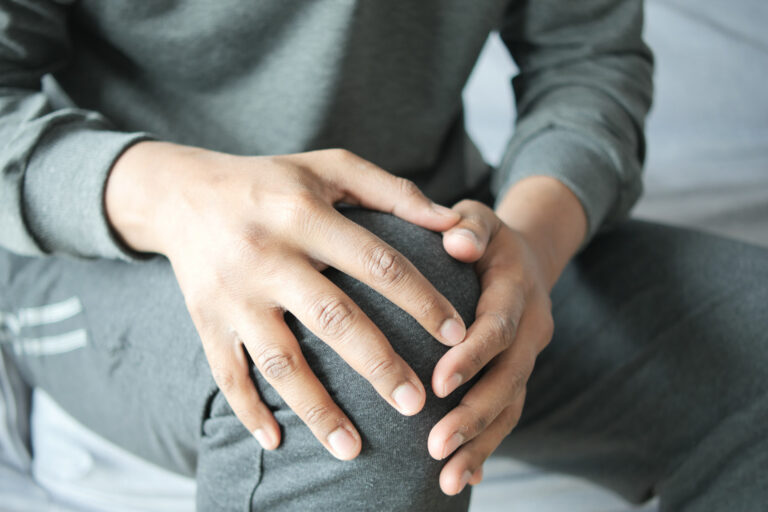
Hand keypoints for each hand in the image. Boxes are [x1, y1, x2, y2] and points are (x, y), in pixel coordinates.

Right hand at [105, 142, 467, 459]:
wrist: (183, 194)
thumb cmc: (273, 181)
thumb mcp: (330, 168)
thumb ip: (394, 191)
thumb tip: (453, 223)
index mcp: (303, 214)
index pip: (376, 263)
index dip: (420, 300)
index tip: (455, 336)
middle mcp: (266, 255)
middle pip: (333, 319)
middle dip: (378, 366)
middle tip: (417, 405)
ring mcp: (232, 294)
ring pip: (279, 361)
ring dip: (317, 408)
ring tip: (353, 449)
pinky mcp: (206, 321)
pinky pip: (226, 374)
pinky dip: (249, 410)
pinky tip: (277, 441)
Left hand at [427, 199, 554, 494]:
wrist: (524, 256)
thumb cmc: (485, 236)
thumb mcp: (480, 219)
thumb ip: (470, 225)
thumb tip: (457, 238)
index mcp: (517, 290)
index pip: (498, 326)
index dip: (473, 355)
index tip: (440, 383)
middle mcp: (529, 330)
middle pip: (508, 379)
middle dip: (474, 415)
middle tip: (437, 447)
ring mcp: (526, 357)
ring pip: (510, 406)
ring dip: (481, 443)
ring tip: (447, 479)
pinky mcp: (517, 375)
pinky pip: (507, 414)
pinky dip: (488, 446)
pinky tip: (466, 477)